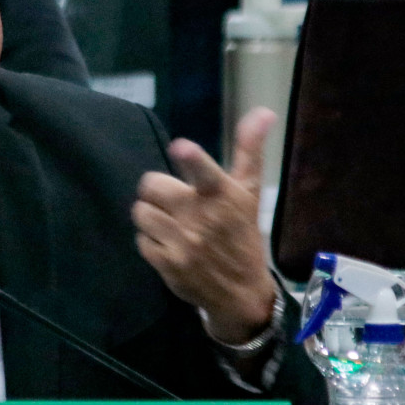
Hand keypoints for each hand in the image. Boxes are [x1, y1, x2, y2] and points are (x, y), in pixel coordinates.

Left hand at [132, 108, 278, 344]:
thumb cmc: (243, 235)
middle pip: (151, 185)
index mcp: (222, 197)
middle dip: (157, 190)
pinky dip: (151, 241)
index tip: (182, 148)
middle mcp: (201, 218)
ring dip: (151, 216)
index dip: (192, 159)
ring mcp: (181, 243)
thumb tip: (263, 111)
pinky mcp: (166, 264)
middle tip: (172, 200)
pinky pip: (140, 240)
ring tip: (170, 223)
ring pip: (140, 212)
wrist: (241, 294)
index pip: (205, 173)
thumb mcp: (250, 193)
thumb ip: (250, 151)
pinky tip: (169, 245)